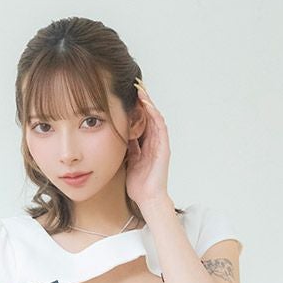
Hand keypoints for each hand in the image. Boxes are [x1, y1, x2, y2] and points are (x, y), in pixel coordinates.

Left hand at [125, 82, 170, 209]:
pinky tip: (147, 104)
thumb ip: (127, 147)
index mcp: (146, 143)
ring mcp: (160, 143)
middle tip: (133, 83)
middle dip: (142, 99)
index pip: (141, 119)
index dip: (135, 106)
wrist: (147, 199)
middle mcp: (154, 141)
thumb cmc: (138, 184)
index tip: (125, 93)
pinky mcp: (164, 148)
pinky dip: (154, 114)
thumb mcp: (128, 160)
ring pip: (155, 116)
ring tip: (140, 89)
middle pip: (149, 114)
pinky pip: (160, 126)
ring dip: (148, 102)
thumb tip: (118, 134)